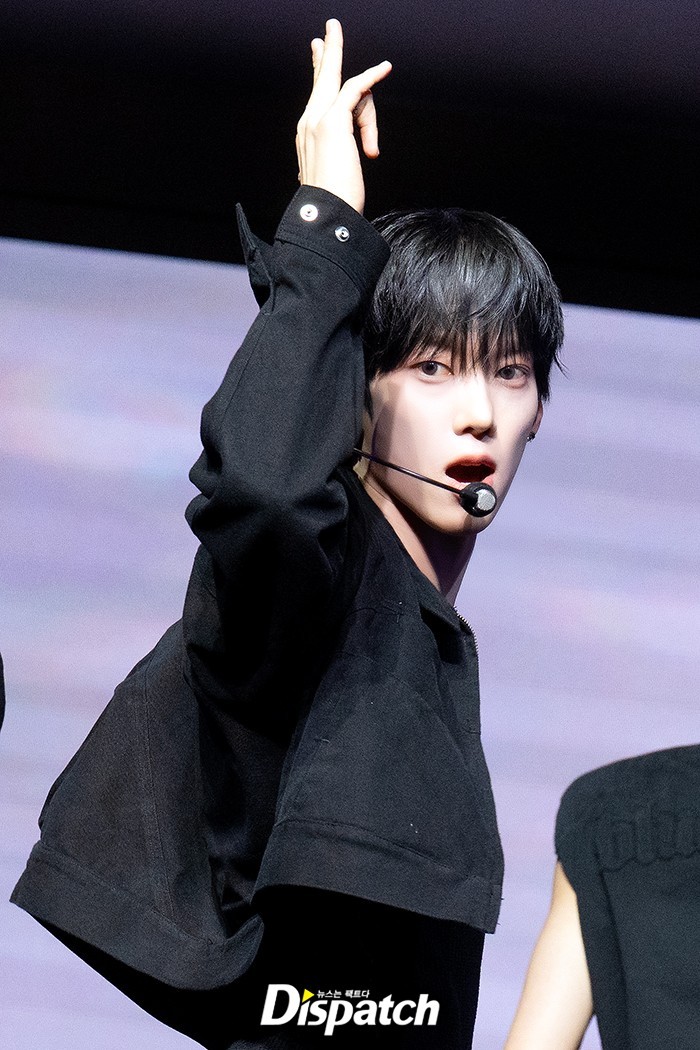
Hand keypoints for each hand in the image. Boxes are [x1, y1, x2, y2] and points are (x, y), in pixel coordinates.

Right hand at [296, 19, 391, 213]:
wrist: (325, 217)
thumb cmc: (334, 203)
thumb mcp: (337, 175)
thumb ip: (337, 158)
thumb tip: (351, 154)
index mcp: (307, 135)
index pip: (316, 97)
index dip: (321, 73)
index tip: (320, 52)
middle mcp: (307, 123)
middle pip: (324, 80)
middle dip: (330, 51)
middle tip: (332, 27)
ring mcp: (317, 120)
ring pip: (349, 91)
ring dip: (369, 117)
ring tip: (369, 150)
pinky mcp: (332, 121)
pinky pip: (356, 89)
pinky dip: (371, 78)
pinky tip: (384, 68)